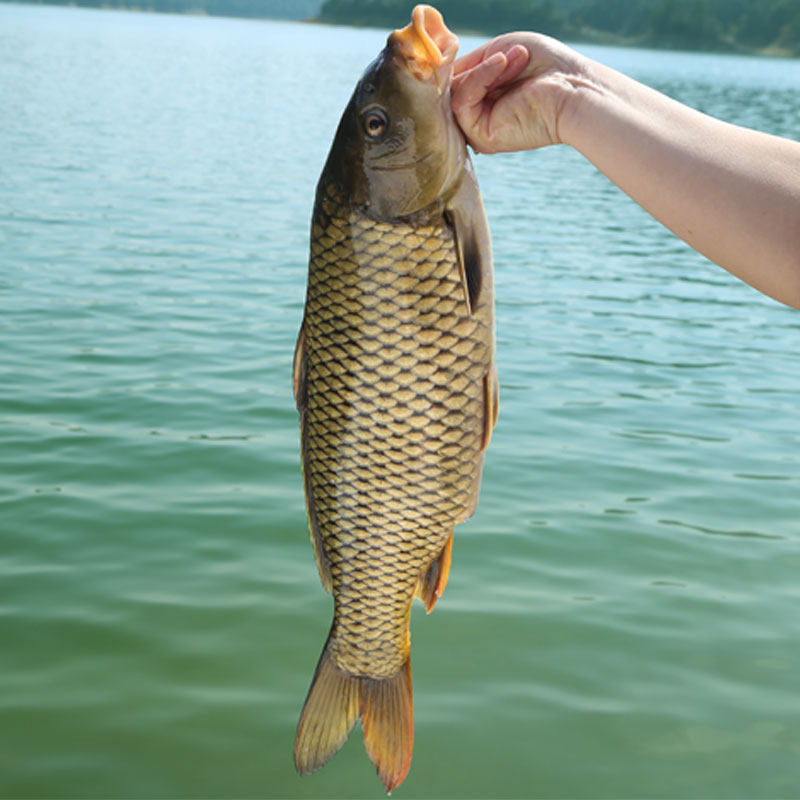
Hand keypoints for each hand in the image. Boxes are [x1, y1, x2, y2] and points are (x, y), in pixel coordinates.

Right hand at [451, 33, 585, 153]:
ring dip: (486, 69)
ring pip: (454, 93)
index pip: (454, 81)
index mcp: (484, 100)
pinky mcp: (481, 138)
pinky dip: (481, 77)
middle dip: (481, 64)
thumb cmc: (545, 66)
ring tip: (518, 60)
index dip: (460, 63)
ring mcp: (478, 130)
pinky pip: (461, 102)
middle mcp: (479, 118)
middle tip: (515, 55)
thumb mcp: (498, 52)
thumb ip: (467, 66)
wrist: (572, 88)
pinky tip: (503, 65)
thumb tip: (440, 73)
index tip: (479, 47)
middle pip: (450, 87)